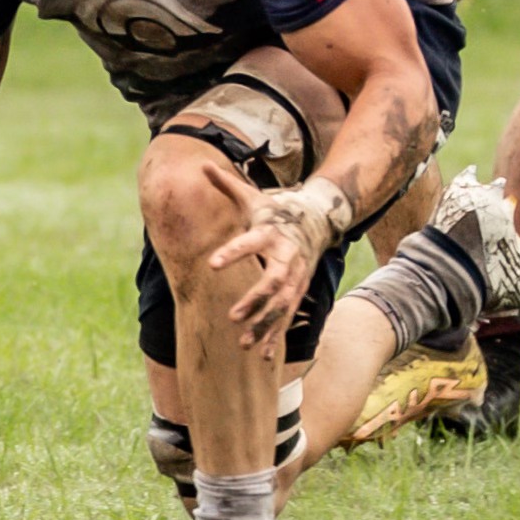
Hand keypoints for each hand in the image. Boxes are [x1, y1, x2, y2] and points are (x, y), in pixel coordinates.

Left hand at [207, 174, 342, 355]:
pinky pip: (287, 317)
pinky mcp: (298, 291)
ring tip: (241, 342)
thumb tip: (201, 164)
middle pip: (273, 283)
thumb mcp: (254, 197)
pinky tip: (259, 355)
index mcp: (270, 232)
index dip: (232, 252)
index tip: (211, 263)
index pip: (250, 242)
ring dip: (263, 325)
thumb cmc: (277, 210)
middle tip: (232, 315)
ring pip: (282, 306)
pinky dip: (274, 336)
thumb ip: (227, 185)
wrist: (318, 219)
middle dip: (254, 301)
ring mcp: (295, 277)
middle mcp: (286, 257)